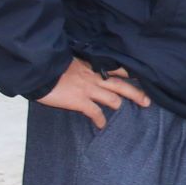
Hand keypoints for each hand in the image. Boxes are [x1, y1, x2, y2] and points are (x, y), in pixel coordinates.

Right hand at [36, 57, 150, 128]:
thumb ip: (80, 64)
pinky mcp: (80, 101)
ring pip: (113, 99)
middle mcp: (94, 77)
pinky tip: (102, 126)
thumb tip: (82, 67)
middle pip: (122, 85)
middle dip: (136, 94)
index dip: (130, 73)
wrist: (38, 69)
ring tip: (123, 111)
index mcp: (92, 65)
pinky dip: (100, 120)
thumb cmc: (50, 62)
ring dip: (119, 106)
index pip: (116, 68)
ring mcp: (89, 89)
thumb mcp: (69, 58)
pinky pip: (95, 112)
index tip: (141, 77)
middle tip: (147, 102)